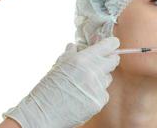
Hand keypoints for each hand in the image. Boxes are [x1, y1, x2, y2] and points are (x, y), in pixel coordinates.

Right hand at [3, 37, 119, 127]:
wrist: (42, 113)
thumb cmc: (49, 86)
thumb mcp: (59, 64)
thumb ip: (72, 52)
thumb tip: (77, 44)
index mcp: (83, 59)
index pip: (109, 45)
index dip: (111, 44)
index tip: (111, 44)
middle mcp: (93, 71)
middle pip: (114, 60)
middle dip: (108, 60)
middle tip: (99, 62)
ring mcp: (97, 87)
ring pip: (108, 77)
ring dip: (100, 78)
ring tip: (84, 83)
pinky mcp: (99, 101)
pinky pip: (104, 93)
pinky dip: (96, 92)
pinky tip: (83, 95)